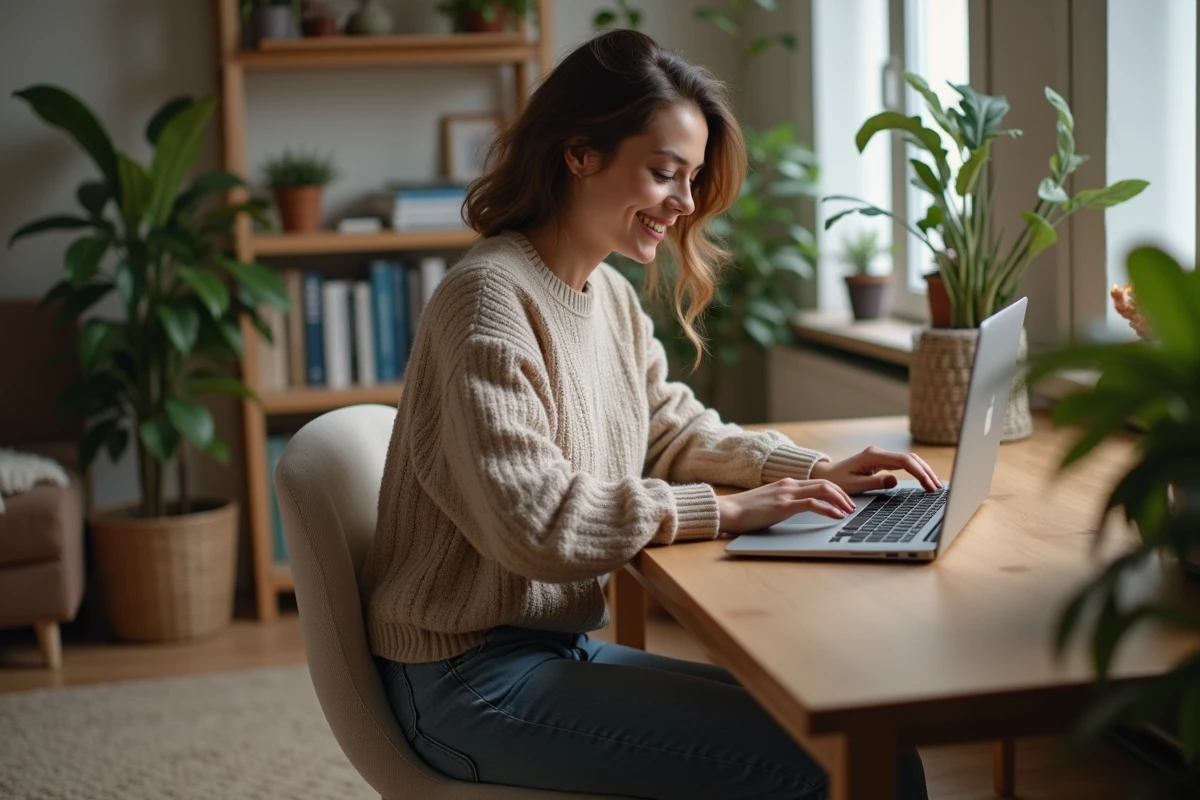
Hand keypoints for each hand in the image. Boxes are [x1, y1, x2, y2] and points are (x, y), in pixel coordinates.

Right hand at [717, 478, 856, 533]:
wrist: (727, 510)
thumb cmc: (744, 510)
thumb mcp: (769, 502)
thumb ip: (784, 501)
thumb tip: (797, 509)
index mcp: (786, 483)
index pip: (818, 482)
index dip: (836, 491)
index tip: (844, 502)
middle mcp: (789, 485)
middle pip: (825, 483)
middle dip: (843, 494)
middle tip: (852, 506)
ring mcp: (786, 494)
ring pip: (823, 490)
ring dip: (840, 500)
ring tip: (849, 511)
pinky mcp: (783, 505)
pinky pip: (813, 504)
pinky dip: (828, 509)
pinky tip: (836, 516)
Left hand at [809, 446, 942, 493]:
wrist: (825, 475)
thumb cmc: (836, 481)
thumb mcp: (854, 486)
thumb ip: (875, 483)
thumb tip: (895, 481)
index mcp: (873, 456)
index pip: (904, 461)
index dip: (919, 473)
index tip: (929, 486)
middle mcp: (879, 453)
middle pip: (910, 458)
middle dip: (926, 472)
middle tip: (938, 487)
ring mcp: (880, 456)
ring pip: (909, 460)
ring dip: (923, 471)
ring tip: (935, 485)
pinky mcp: (880, 461)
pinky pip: (902, 464)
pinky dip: (915, 471)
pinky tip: (923, 480)